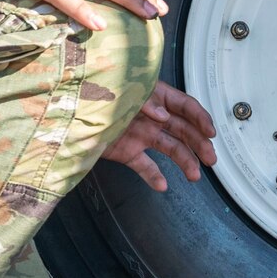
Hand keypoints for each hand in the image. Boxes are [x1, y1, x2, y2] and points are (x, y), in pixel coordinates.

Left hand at [103, 81, 218, 190]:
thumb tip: (162, 115)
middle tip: (210, 159)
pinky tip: (162, 185)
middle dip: (199, 144)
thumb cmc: (94, 93)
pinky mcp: (127, 151)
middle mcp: (151, 116)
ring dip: (185, 161)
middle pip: (182, 130)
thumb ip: (145, 101)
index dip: (200, 118)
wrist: (65, 115)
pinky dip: (154, 176)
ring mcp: (140, 134)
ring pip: (170, 148)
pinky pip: (145, 165)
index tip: (211, 133)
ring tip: (194, 176)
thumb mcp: (123, 91)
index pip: (184, 106)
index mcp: (154, 96)